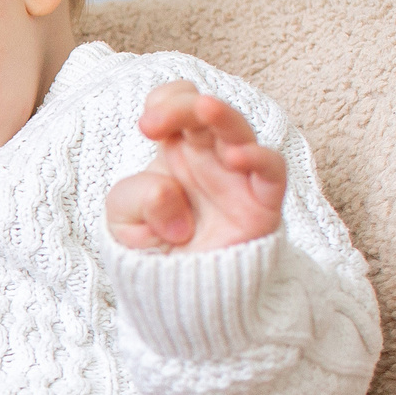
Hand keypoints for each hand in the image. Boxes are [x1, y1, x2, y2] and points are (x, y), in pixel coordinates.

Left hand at [105, 80, 285, 251]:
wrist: (183, 293)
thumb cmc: (156, 245)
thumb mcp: (123, 221)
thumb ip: (133, 199)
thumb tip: (169, 194)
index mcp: (178, 148)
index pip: (177, 102)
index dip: (164, 102)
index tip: (147, 127)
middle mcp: (211, 155)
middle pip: (206, 110)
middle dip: (182, 106)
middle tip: (152, 124)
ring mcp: (238, 176)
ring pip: (240, 132)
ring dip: (223, 117)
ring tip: (205, 108)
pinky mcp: (263, 204)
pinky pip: (272, 171)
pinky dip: (259, 157)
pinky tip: (237, 156)